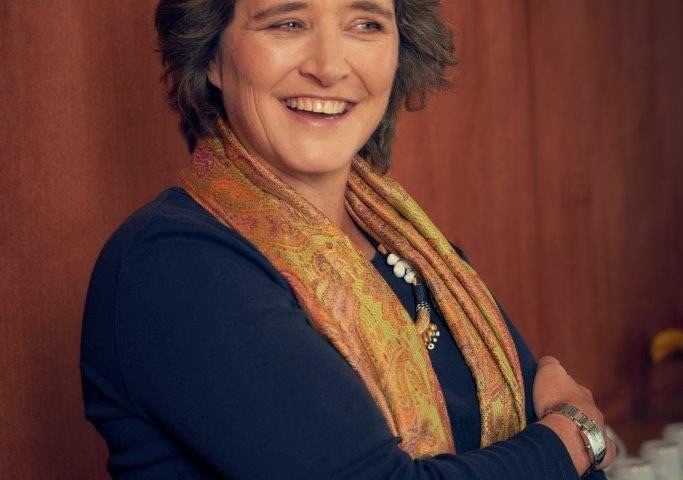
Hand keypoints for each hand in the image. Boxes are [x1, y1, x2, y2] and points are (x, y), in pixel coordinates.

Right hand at [533, 356, 616, 474]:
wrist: (568, 431)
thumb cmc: (556, 401)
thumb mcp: (548, 372)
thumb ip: (549, 363)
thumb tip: (549, 361)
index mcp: (581, 392)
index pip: (572, 387)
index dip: (560, 390)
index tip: (550, 395)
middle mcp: (593, 409)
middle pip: (583, 407)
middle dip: (573, 409)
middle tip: (557, 415)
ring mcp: (599, 429)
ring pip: (592, 426)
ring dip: (581, 428)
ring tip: (566, 433)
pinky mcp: (601, 449)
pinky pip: (601, 448)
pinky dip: (594, 447)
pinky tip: (585, 448)